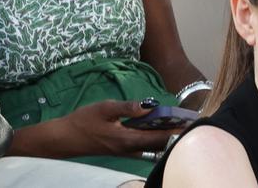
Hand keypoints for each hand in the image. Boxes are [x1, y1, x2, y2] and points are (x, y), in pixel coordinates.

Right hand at [58, 100, 181, 157]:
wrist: (67, 138)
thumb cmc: (84, 121)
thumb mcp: (105, 108)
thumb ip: (128, 107)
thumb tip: (149, 106)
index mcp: (128, 139)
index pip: (158, 137)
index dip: (175, 131)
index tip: (190, 125)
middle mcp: (131, 149)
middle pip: (158, 145)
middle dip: (174, 135)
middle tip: (189, 124)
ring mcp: (126, 151)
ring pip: (152, 147)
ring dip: (165, 137)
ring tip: (177, 126)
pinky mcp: (122, 149)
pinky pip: (144, 146)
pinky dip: (154, 138)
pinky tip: (156, 129)